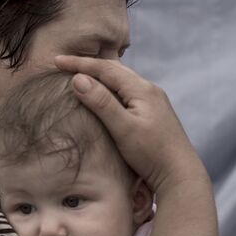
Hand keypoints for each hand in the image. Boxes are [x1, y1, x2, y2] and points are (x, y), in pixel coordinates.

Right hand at [54, 55, 206, 193]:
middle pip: (114, 70)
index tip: (56, 61)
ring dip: (100, 76)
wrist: (180, 175)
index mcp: (142, 89)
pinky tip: (103, 96)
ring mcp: (153, 102)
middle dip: (88, 65)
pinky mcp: (153, 114)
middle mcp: (149, 90)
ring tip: (79, 75)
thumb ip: (101, 103)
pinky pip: (126, 93)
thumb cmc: (152, 154)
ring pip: (121, 81)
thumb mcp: (123, 128)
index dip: (79, 63)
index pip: (105, 68)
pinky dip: (109, 89)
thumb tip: (78, 79)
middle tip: (64, 64)